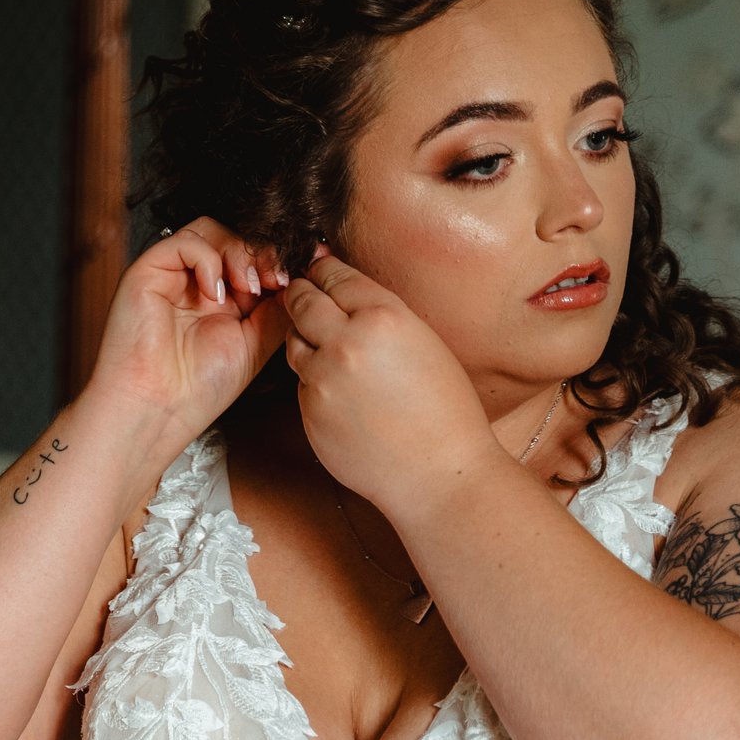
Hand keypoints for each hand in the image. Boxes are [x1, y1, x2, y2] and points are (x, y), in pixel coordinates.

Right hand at [82, 218, 292, 447]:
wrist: (158, 410)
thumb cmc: (199, 388)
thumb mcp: (258, 342)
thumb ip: (280, 307)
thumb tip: (305, 275)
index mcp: (224, 299)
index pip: (255, 256)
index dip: (280, 258)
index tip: (305, 270)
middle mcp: (197, 282)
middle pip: (235, 235)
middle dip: (264, 253)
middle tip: (278, 279)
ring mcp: (172, 275)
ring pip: (211, 230)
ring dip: (239, 252)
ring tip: (249, 288)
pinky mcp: (147, 271)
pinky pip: (184, 241)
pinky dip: (208, 259)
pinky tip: (215, 294)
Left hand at [280, 250, 496, 511]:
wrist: (437, 473)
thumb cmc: (445, 411)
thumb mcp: (424, 343)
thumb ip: (381, 317)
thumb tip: (348, 298)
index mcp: (384, 318)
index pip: (336, 277)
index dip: (322, 269)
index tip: (316, 266)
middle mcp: (346, 343)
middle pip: (302, 302)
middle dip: (299, 293)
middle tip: (299, 289)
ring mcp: (321, 379)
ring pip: (294, 343)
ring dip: (303, 338)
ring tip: (322, 342)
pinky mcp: (307, 412)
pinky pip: (301, 383)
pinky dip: (313, 380)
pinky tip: (338, 390)